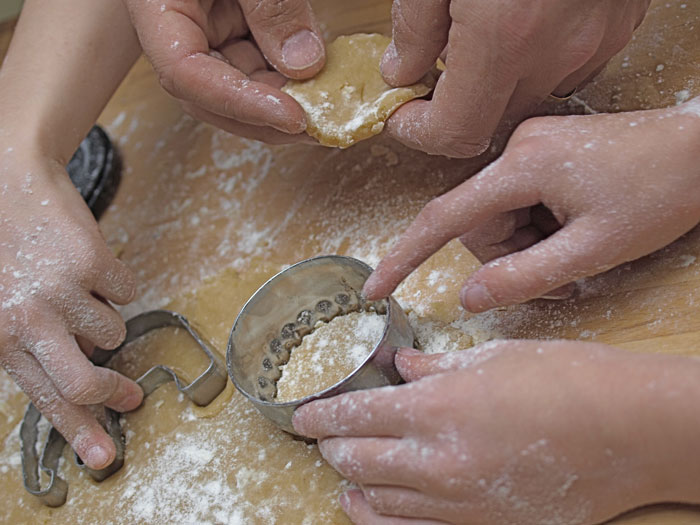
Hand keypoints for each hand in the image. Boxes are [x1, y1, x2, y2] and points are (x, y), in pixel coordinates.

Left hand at [0, 146, 141, 469]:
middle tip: (131, 398)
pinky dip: (115, 279)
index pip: (45, 397)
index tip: (103, 455)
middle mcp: (29, 319)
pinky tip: (89, 261)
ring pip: (113, 330)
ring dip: (103, 313)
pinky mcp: (92, 262)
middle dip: (114, 394)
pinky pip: (128, 290)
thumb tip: (77, 370)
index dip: (80, 430)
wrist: (8, 177)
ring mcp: (62, 291)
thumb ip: (30, 342)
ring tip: (79, 286)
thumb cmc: (2, 243)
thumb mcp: (1, 302)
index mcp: (1, 335)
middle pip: (85, 381)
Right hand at [124, 0, 325, 143]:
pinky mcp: (233, 27)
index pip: (186, 74)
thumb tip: (304, 62)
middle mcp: (179, 30)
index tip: (292, 115)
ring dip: (283, 102)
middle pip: (213, 96)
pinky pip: (260, 62)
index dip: (240, 103)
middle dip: (267, 118)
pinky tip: (320, 81)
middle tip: (319, 127)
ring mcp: (207, 31)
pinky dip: (289, 77)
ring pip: (241, 86)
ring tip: (327, 109)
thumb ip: (269, 4)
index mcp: (157, 8)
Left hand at [294, 341, 699, 523]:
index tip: (301, 415)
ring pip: (378, 501)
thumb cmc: (567, 380)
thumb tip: (398, 365)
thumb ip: (434, 366)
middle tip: (322, 436)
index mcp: (439, 407)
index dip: (319, 416)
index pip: (355, 417)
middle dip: (330, 447)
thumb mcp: (492, 358)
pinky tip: (370, 507)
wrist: (632, 433)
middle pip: (357, 461)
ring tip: (341, 472)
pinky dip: (382, 517)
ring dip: (351, 484)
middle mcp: (440, 460)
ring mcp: (459, 502)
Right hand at [363, 98, 699, 311]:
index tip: (376, 286)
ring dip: (527, 244)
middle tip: (556, 276)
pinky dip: (537, 226)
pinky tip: (572, 230)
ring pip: (499, 216)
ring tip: (573, 253)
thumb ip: (525, 277)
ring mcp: (530, 146)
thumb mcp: (594, 250)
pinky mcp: (544, 151)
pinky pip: (519, 200)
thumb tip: (468, 298)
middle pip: (478, 224)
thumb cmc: (660, 193)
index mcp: (522, 167)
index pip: (444, 218)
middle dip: (508, 257)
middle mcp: (516, 149)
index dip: (405, 256)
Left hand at [381, 0, 650, 156]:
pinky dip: (536, 60)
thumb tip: (403, 70)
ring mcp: (595, 38)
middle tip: (431, 76)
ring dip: (498, 83)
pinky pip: (568, 66)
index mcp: (504, 36)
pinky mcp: (616, 23)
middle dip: (456, 107)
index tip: (405, 115)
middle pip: (493, 119)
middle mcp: (556, 48)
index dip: (420, 132)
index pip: (455, 132)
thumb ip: (413, 26)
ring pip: (531, 94)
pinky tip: (520, 24)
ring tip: (478, 38)